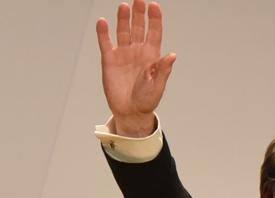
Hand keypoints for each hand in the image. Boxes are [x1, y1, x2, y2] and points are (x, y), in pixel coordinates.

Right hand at [96, 0, 175, 135]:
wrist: (130, 111)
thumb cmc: (147, 99)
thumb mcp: (158, 85)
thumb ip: (163, 69)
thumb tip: (172, 55)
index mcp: (152, 56)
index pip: (154, 33)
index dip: (154, 19)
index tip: (154, 6)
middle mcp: (137, 51)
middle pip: (138, 27)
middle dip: (139, 13)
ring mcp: (123, 54)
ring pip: (123, 31)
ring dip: (123, 19)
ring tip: (124, 6)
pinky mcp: (109, 59)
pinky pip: (106, 42)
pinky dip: (103, 32)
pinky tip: (103, 22)